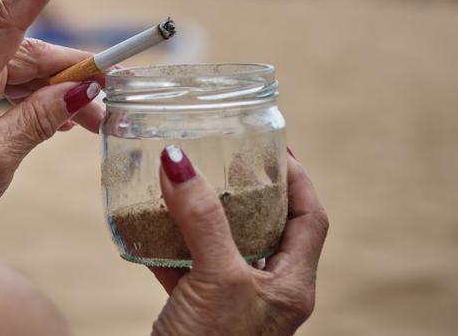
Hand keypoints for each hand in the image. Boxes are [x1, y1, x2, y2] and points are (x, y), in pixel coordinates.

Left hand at [0, 0, 105, 244]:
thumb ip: (42, 118)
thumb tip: (84, 89)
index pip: (8, 19)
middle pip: (28, 54)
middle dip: (73, 75)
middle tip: (112, 103)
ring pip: (21, 72)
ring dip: (59, 92)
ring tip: (94, 122)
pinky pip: (5, 85)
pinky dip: (36, 100)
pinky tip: (62, 120)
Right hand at [149, 147, 327, 335]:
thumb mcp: (215, 278)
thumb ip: (202, 219)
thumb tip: (179, 159)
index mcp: (292, 285)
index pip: (309, 217)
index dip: (295, 178)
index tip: (271, 144)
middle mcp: (267, 293)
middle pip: (267, 225)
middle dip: (244, 188)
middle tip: (222, 154)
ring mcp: (232, 304)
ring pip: (223, 244)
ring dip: (202, 213)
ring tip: (183, 179)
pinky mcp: (198, 314)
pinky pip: (187, 267)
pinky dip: (168, 243)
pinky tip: (148, 224)